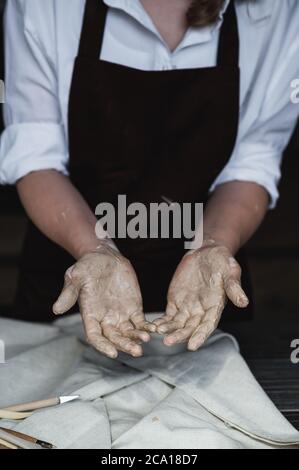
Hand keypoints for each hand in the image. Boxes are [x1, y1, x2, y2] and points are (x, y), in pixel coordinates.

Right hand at [53, 243, 154, 357]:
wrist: (104, 257)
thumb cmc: (87, 266)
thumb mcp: (75, 276)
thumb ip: (68, 294)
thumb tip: (56, 309)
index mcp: (90, 315)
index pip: (95, 336)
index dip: (103, 346)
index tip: (113, 353)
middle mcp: (105, 319)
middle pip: (115, 338)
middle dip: (125, 345)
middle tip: (137, 351)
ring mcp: (120, 315)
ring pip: (129, 333)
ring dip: (137, 338)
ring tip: (146, 339)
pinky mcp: (133, 308)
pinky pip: (140, 322)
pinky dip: (147, 327)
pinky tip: (154, 330)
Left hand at [154, 241, 248, 350]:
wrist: (207, 252)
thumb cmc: (222, 262)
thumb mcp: (231, 271)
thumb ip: (234, 287)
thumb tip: (244, 302)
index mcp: (215, 307)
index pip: (208, 325)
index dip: (200, 336)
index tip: (192, 346)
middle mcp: (201, 311)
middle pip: (190, 328)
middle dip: (180, 335)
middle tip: (169, 341)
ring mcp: (188, 307)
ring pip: (177, 324)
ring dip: (169, 330)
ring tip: (158, 332)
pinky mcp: (176, 301)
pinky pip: (168, 314)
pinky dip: (162, 321)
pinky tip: (153, 326)